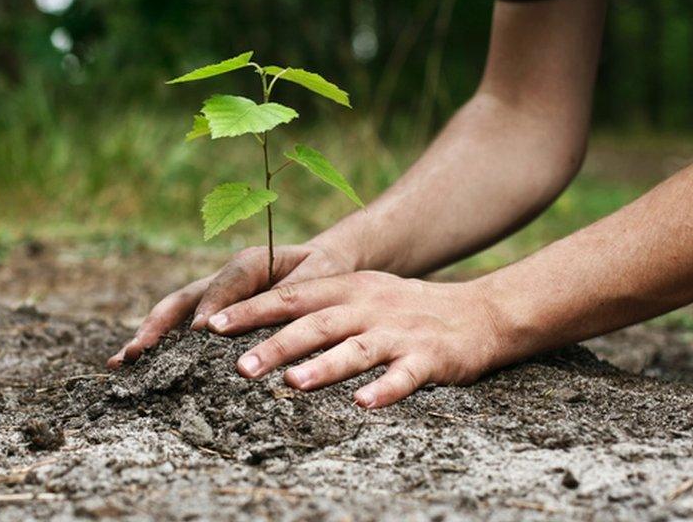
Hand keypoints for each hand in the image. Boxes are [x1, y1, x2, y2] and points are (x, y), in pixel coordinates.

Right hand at [107, 241, 357, 368]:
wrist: (323, 264)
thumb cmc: (323, 272)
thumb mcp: (318, 277)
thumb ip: (292, 293)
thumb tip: (267, 317)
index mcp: (250, 263)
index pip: (225, 284)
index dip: (211, 307)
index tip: (199, 333)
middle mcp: (223, 279)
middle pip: (182, 300)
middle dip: (157, 326)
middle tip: (136, 352)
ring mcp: (213, 297)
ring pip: (174, 314)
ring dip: (148, 337)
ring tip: (120, 362)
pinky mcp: (212, 313)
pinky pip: (181, 328)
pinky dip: (159, 346)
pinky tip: (137, 368)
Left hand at [204, 271, 502, 407]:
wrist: (480, 312)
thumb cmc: (405, 309)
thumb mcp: (361, 294)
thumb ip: (316, 305)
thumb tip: (257, 324)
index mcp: (347, 289)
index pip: (291, 297)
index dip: (251, 310)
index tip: (213, 325)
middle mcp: (369, 306)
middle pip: (316, 324)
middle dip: (276, 344)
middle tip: (239, 366)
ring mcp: (399, 332)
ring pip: (356, 349)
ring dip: (323, 366)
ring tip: (292, 384)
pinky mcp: (429, 358)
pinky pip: (404, 376)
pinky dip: (384, 389)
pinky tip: (363, 404)